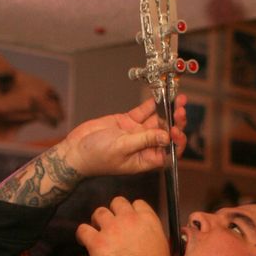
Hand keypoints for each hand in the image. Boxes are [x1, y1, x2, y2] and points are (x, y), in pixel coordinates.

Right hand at [64, 95, 186, 178]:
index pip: (169, 152)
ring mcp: (136, 133)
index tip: (177, 130)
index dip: (177, 142)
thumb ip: (144, 140)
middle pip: (166, 133)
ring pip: (158, 120)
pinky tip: (160, 96)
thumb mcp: (121, 148)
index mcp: (145, 159)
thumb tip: (166, 136)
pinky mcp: (128, 122)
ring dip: (167, 110)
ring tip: (177, 98)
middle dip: (176, 122)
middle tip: (180, 109)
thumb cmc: (95, 157)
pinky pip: (144, 112)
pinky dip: (152, 104)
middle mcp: (144, 146)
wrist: (75, 150)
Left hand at [77, 197, 169, 255]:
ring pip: (99, 212)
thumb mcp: (164, 249)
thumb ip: (154, 237)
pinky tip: (83, 241)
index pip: (137, 203)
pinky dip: (82, 234)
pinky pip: (83, 229)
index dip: (131, 211)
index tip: (128, 220)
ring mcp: (112, 229)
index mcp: (148, 220)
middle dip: (113, 212)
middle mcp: (129, 219)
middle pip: (117, 202)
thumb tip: (149, 240)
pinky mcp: (97, 241)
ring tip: (96, 230)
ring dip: (97, 220)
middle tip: (111, 224)